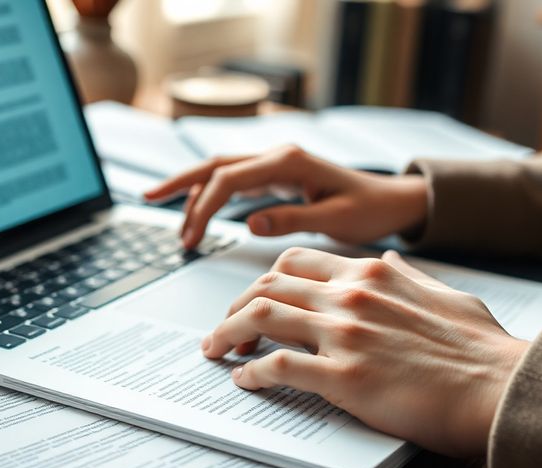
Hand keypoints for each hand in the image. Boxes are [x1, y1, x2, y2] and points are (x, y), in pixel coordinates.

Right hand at [144, 146, 428, 248]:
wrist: (393, 201)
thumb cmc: (371, 210)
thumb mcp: (336, 220)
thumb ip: (293, 219)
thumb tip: (250, 222)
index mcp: (289, 163)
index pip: (228, 180)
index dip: (203, 207)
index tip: (190, 237)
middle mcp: (278, 156)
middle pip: (215, 165)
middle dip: (180, 183)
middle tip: (149, 199)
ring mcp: (276, 164)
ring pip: (221, 170)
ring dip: (193, 190)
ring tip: (172, 218)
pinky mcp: (277, 176)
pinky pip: (235, 180)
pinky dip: (212, 193)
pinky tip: (198, 210)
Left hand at [201, 249, 528, 455]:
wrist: (504, 387)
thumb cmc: (481, 349)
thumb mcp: (443, 293)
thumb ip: (408, 277)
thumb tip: (394, 264)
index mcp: (372, 272)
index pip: (296, 261)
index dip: (266, 281)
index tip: (254, 299)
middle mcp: (351, 295)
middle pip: (268, 285)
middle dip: (236, 306)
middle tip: (224, 328)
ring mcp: (345, 333)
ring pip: (261, 317)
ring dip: (228, 333)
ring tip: (216, 351)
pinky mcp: (344, 376)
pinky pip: (277, 367)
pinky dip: (252, 372)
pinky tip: (246, 381)